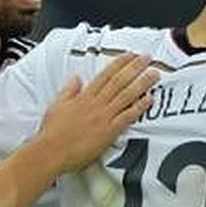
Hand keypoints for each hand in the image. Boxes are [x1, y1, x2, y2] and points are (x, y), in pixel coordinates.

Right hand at [38, 53, 157, 172]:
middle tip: (148, 58)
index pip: (105, 76)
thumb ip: (68, 91)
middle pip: (119, 81)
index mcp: (84, 97)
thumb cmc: (52, 132)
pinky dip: (138, 107)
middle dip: (135, 68)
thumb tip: (75, 77)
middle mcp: (96, 104)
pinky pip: (127, 117)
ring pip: (126, 96)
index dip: (119, 64)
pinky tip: (149, 99)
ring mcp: (103, 117)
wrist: (51, 152)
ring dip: (142, 83)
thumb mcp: (56, 106)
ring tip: (154, 75)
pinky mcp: (108, 132)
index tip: (130, 55)